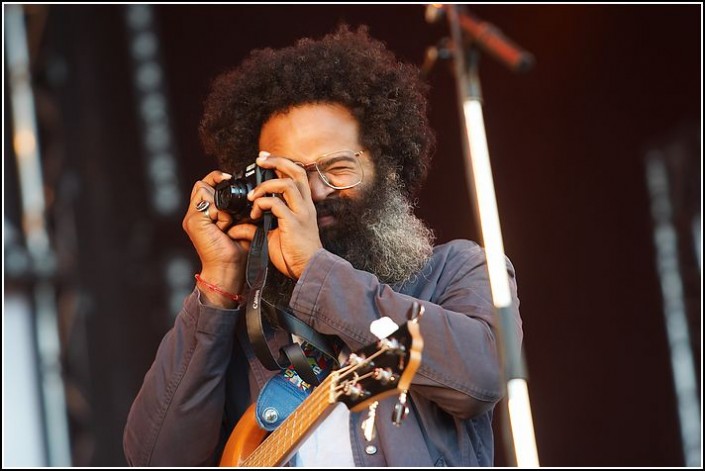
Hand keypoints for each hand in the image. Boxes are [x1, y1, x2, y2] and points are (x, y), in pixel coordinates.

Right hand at [183, 170, 255, 305]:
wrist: (228, 270)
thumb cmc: (236, 251)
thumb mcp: (240, 224)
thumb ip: (239, 209)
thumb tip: (252, 195)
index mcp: (203, 215)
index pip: (204, 185)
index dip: (216, 178)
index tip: (230, 179)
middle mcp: (194, 215)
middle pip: (201, 184)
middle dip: (218, 187)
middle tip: (231, 204)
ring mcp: (192, 218)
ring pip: (204, 190)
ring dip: (221, 204)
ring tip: (228, 222)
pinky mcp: (194, 222)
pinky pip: (209, 205)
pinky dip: (222, 214)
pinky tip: (225, 228)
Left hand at [244, 152, 322, 278]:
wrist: (308, 268)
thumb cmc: (293, 254)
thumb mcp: (273, 236)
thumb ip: (257, 227)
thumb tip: (239, 225)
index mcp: (303, 205)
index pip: (296, 175)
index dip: (281, 163)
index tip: (264, 159)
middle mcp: (305, 205)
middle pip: (296, 171)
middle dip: (277, 161)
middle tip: (260, 160)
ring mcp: (301, 212)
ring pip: (286, 184)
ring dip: (265, 186)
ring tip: (252, 196)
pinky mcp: (294, 222)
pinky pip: (276, 204)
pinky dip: (262, 204)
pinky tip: (255, 212)